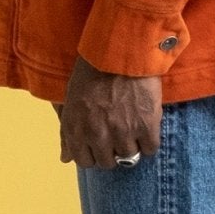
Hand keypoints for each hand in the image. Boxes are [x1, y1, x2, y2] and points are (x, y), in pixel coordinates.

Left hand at [56, 55, 161, 169]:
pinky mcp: (145, 126)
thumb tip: (65, 159)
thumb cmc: (92, 72)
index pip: (84, 162)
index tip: (101, 144)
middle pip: (108, 163)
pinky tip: (147, 128)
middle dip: (112, 151)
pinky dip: (149, 141)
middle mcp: (97, 135)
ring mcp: (122, 132)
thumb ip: (68, 133)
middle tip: (119, 134)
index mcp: (76, 129)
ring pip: (129, 157)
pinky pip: (150, 149)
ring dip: (132, 146)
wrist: (120, 50)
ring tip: (133, 128)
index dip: (94, 154)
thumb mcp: (71, 101)